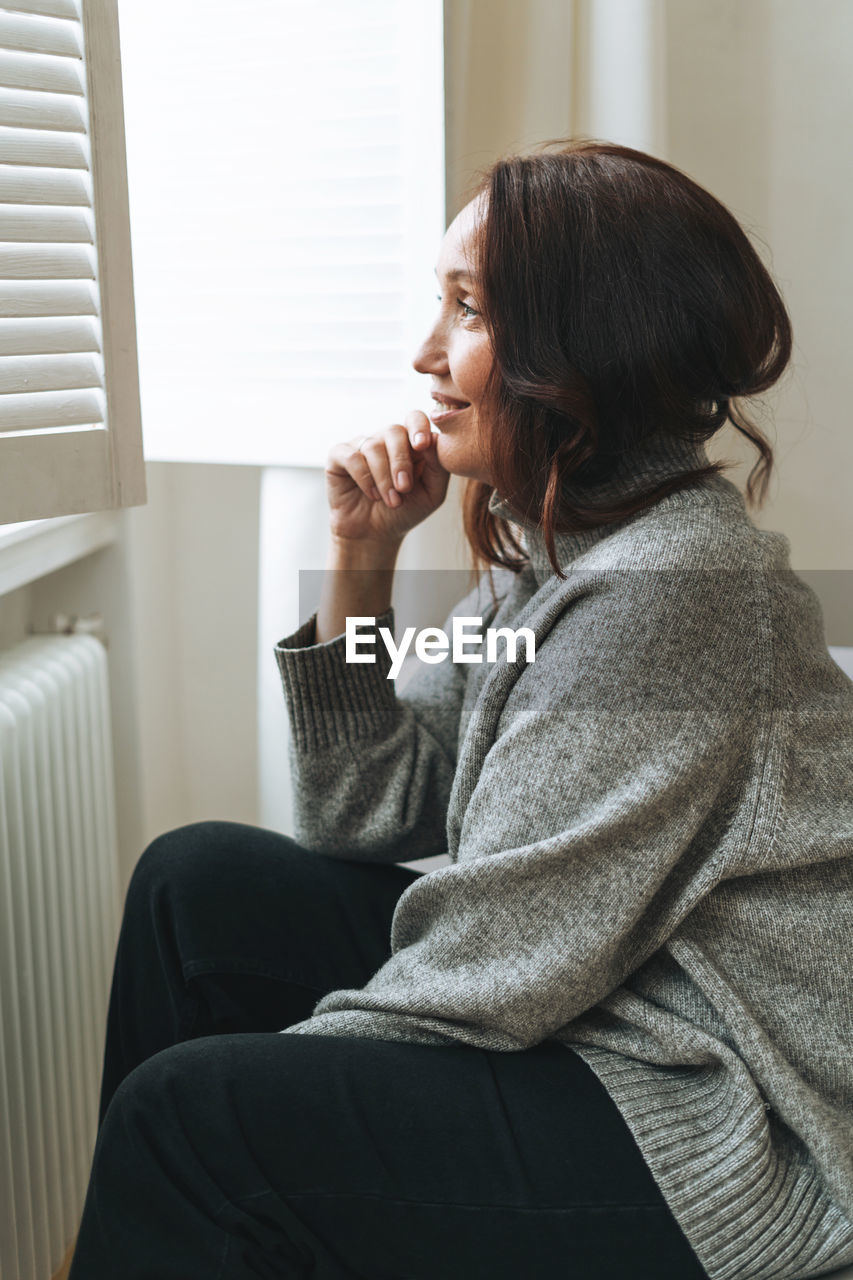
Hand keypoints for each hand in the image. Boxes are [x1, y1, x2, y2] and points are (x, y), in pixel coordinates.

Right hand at [325, 411, 449, 544]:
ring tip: (392, 501)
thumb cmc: (406, 511)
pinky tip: (373, 495)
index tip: (422, 445)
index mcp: (410, 442)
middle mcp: (385, 439)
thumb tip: (433, 440)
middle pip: (394, 431)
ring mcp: (362, 445)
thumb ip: (438, 466)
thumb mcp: (432, 493)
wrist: (376, 533)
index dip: (418, 428)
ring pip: (373, 447)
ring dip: (384, 478)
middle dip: (400, 461)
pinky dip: (364, 478)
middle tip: (405, 488)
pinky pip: (352, 457)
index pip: (415, 419)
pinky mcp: (339, 456)